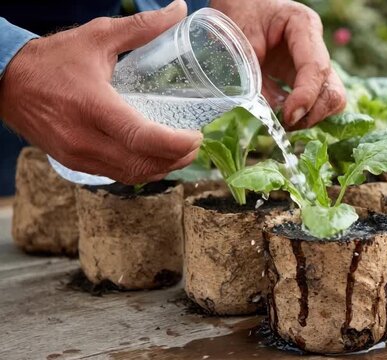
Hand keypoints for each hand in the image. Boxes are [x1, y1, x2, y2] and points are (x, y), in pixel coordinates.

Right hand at [0, 0, 201, 183]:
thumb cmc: (53, 59)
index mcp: (93, 107)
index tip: (196, 135)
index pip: (142, 138)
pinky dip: (141, 171)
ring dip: (162, 168)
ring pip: (132, 175)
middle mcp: (85, 139)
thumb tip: (178, 10)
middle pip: (143, 163)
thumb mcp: (98, 37)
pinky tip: (155, 159)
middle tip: (196, 145)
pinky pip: (117, 175)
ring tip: (181, 153)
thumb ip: (142, 27)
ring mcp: (78, 156)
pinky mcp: (74, 163)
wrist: (6, 81)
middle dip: (177, 159)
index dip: (176, 144)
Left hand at [211, 0, 346, 129]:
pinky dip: (302, 116)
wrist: (236, 9)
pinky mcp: (304, 79)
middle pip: (333, 90)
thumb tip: (269, 114)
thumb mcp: (240, 41)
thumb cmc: (237, 15)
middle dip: (313, 112)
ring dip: (310, 117)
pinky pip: (316, 104)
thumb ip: (254, 75)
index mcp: (303, 25)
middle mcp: (315, 46)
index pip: (316, 67)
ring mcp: (313, 65)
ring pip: (331, 100)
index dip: (306, 96)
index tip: (289, 117)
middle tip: (285, 123)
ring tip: (282, 121)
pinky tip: (281, 115)